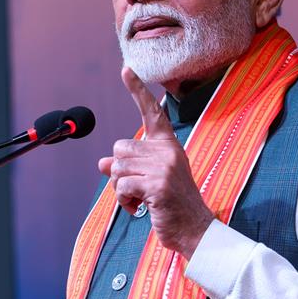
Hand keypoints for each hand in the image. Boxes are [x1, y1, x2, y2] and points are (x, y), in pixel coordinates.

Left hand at [98, 67, 214, 258]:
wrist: (194, 229)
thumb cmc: (172, 204)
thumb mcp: (150, 180)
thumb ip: (129, 167)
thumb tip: (102, 163)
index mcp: (168, 146)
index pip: (152, 113)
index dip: (137, 91)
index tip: (126, 69)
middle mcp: (167, 151)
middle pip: (120, 148)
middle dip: (120, 171)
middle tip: (137, 189)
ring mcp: (163, 167)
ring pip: (117, 167)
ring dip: (120, 189)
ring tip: (140, 199)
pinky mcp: (157, 185)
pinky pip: (121, 185)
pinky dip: (124, 200)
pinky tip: (138, 208)